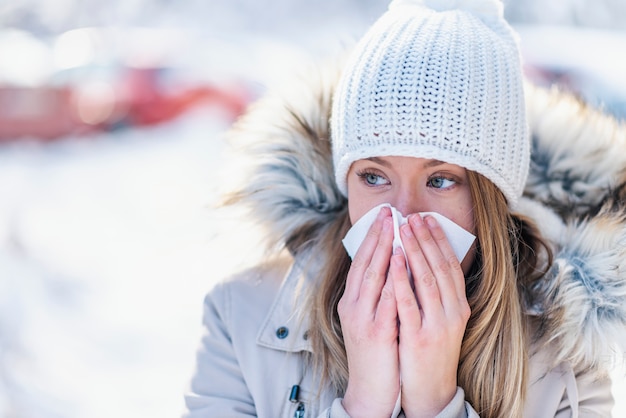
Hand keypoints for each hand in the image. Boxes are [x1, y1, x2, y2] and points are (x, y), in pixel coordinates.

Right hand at [338, 206, 400, 416]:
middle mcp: (352, 306)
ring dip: (385, 251)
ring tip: (396, 228)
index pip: (361, 261)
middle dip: (378, 236)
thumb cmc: (376, 352)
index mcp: (351, 301)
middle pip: (365, 263)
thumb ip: (377, 293)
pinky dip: (392, 281)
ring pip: (372, 277)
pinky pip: (385, 302)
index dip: (372, 237)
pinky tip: (401, 264)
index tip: (383, 215)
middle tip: (389, 211)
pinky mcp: (376, 333)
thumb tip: (390, 264)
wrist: (370, 390)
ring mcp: (362, 319)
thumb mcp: (371, 318)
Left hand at [390, 214, 469, 417]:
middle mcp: (453, 313)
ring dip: (415, 251)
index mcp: (459, 307)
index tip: (428, 218)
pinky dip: (401, 278)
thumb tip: (423, 260)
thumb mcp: (442, 320)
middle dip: (426, 239)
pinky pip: (408, 302)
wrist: (431, 390)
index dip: (440, 240)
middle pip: (440, 267)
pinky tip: (394, 259)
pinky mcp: (418, 338)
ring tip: (404, 228)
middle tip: (413, 216)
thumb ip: (437, 294)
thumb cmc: (432, 350)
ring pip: (427, 280)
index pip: (451, 265)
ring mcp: (436, 325)